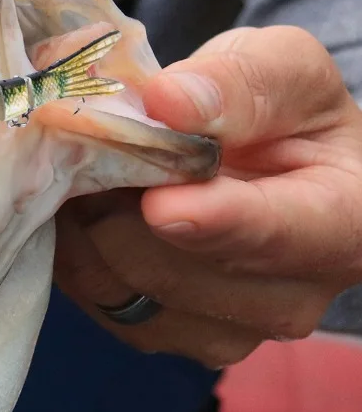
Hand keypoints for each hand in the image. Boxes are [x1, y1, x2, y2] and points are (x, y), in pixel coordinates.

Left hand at [54, 25, 361, 367]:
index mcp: (345, 226)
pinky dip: (77, 256)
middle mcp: (293, 299)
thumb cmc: (282, 115)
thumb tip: (169, 101)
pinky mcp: (169, 340)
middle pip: (180, 272)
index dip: (212, 223)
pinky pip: (100, 305)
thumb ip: (238, 84)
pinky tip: (84, 214)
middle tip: (87, 153)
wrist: (259, 164)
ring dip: (89, 231)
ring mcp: (227, 332)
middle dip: (120, 209)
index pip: (276, 235)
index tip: (158, 203)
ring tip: (86, 177)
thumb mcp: (281, 71)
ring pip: (128, 292)